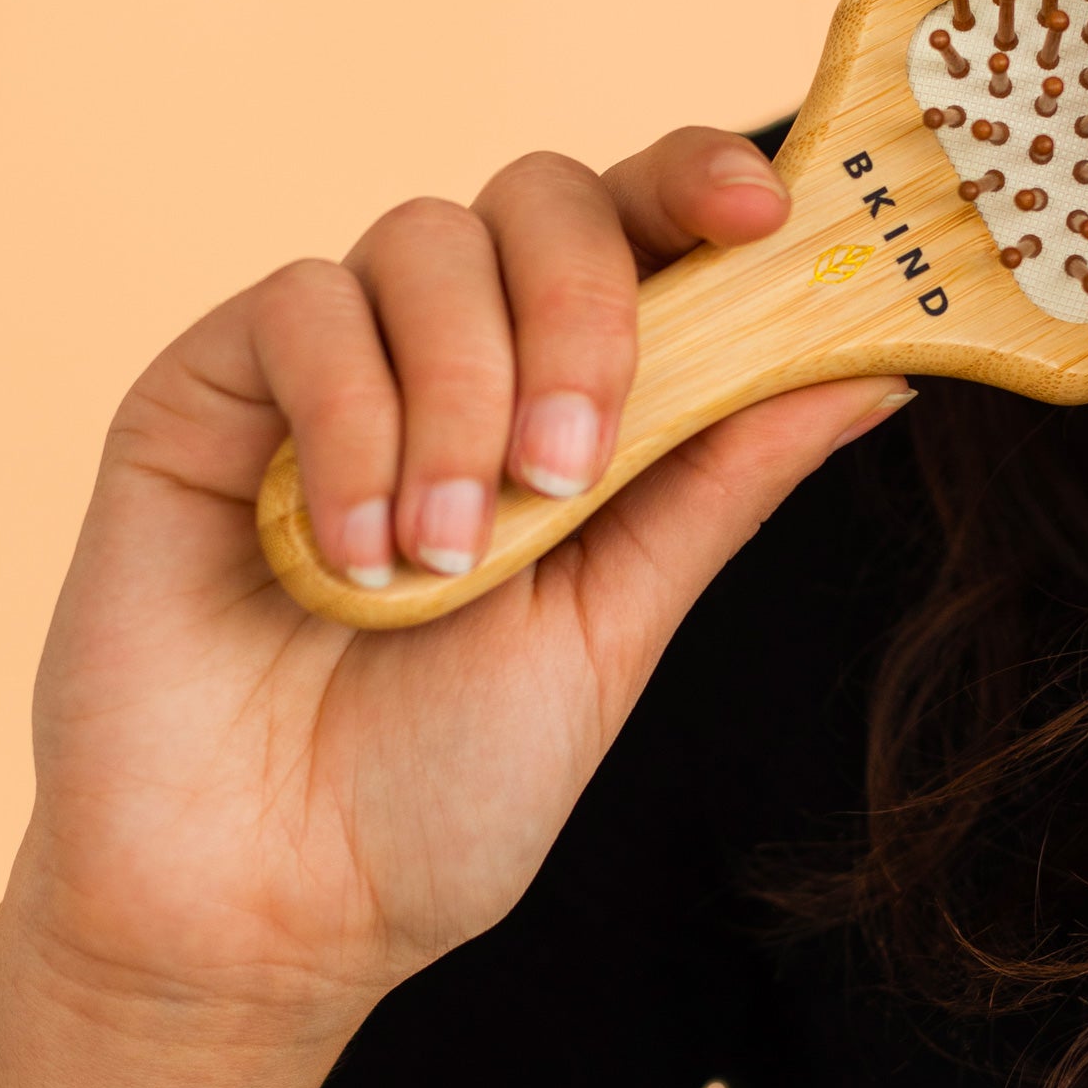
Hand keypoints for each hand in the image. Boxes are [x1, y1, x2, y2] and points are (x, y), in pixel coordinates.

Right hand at [0, 127, 909, 1087]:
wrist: (266, 906)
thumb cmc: (447, 777)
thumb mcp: (615, 624)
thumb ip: (722, 483)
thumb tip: (876, 371)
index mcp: (572, 393)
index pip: (645, 226)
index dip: (705, 181)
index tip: (766, 211)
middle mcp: (458, 349)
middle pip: (545, 195)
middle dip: (584, 309)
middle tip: (573, 461)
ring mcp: (336, 357)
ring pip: (426, 237)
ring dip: (463, 386)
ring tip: (453, 551)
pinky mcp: (211, 383)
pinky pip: (301, 306)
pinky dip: (349, 416)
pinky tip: (353, 550)